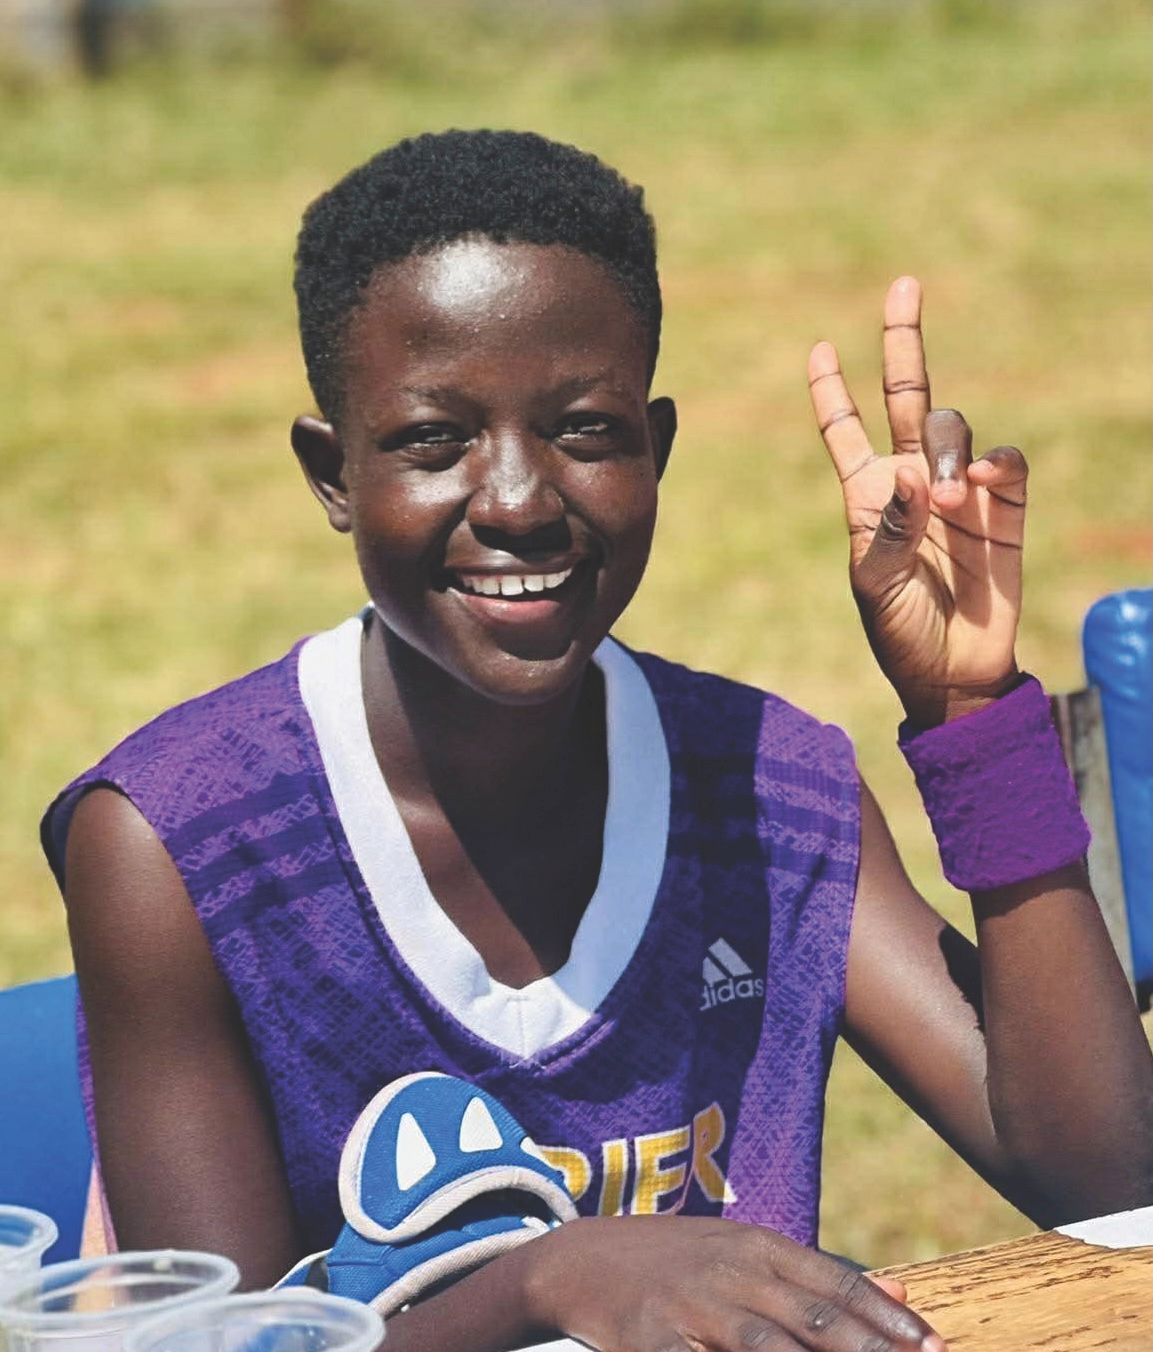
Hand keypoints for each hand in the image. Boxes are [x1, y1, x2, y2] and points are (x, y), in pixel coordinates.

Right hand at [528, 1215, 944, 1351]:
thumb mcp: (744, 1251)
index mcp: (755, 1246)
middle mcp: (729, 1272)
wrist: (581, 1260)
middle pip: (813, 1320)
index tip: (937, 1347)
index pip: (835, 1284)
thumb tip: (905, 1297)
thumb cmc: (678, 1260)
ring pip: (767, 1347)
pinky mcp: (653, 1343)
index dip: (887, 1318)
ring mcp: (691, 1308)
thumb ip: (818, 1276)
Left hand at [808, 278, 1026, 726]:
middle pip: (904, 396)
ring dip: (948, 450)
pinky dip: (995, 462)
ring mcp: (959, 488)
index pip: (844, 430)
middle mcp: (911, 480)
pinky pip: (1006, 460)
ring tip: (949, 500)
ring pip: (953, 426)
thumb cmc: (900, 631)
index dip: (830, 390)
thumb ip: (888, 529)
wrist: (954, 672)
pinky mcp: (1005, 505)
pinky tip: (982, 483)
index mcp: (867, 496)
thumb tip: (912, 473)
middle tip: (903, 285)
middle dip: (902, 341)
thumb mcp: (875, 585)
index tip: (818, 348)